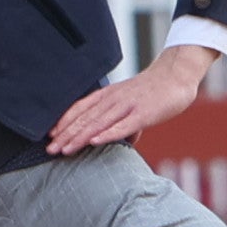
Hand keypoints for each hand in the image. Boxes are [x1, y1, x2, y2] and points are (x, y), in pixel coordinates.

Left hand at [46, 44, 218, 155]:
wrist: (177, 76)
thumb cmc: (155, 92)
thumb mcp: (133, 105)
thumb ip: (125, 123)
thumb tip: (124, 142)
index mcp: (109, 96)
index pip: (81, 109)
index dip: (64, 122)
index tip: (50, 136)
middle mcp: (114, 99)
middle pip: (85, 118)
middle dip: (66, 134)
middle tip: (50, 150)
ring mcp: (128, 106)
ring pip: (98, 123)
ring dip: (80, 137)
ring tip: (65, 150)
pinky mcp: (143, 114)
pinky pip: (122, 126)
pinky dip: (107, 134)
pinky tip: (94, 142)